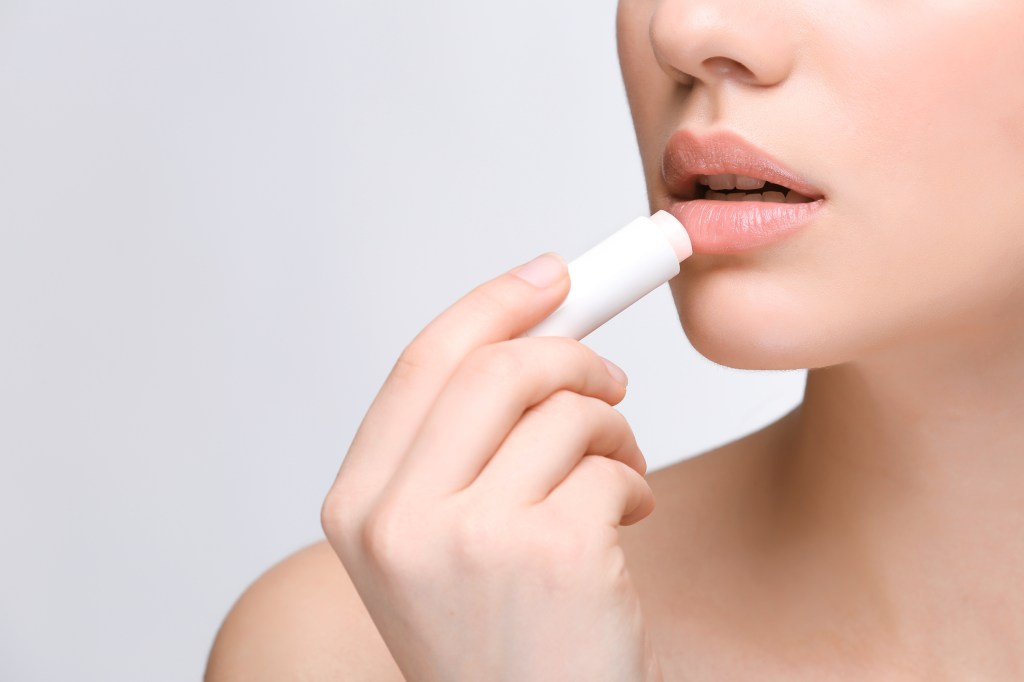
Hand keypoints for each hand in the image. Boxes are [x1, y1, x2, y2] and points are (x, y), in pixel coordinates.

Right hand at [322, 253, 661, 681]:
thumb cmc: (502, 636)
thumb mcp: (445, 539)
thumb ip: (469, 439)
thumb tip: (537, 325)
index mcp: (358, 507)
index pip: (423, 363)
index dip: (492, 305)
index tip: (551, 274)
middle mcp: (398, 521)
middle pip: (496, 369)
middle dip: (572, 354)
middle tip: (610, 378)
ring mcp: (471, 538)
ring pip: (564, 411)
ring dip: (611, 429)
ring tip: (619, 477)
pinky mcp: (550, 553)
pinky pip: (611, 464)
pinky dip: (633, 482)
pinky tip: (626, 527)